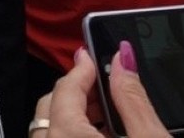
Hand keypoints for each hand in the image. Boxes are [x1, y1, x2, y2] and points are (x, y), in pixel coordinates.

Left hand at [36, 45, 170, 136]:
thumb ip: (132, 98)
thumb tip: (124, 59)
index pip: (65, 89)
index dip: (82, 67)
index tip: (92, 54)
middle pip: (50, 108)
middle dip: (75, 91)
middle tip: (102, 81)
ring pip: (51, 131)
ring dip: (74, 116)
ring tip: (107, 111)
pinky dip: (74, 136)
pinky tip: (101, 136)